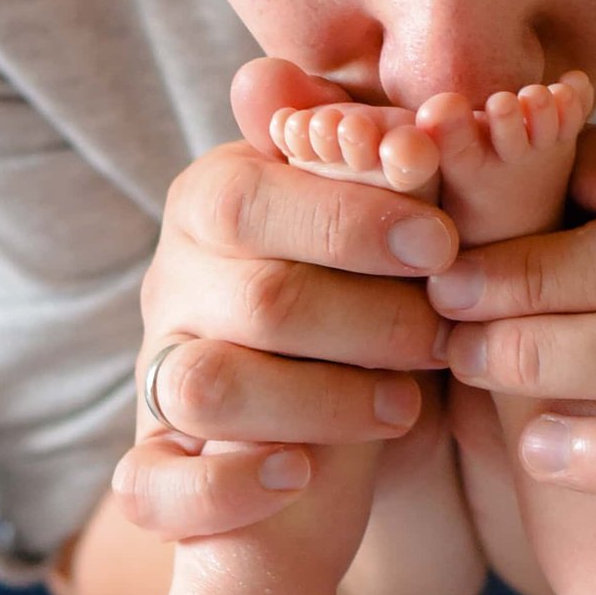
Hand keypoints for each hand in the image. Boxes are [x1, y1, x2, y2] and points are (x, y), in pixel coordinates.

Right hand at [112, 60, 458, 544]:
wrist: (339, 431)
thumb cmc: (371, 296)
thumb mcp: (387, 229)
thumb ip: (385, 164)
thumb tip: (404, 107)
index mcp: (215, 200)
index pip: (257, 195)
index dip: (352, 217)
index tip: (443, 241)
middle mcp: (172, 283)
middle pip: (255, 297)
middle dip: (366, 317)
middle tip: (439, 337)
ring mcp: (156, 377)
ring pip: (207, 387)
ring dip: (320, 400)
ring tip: (404, 406)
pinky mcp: (155, 467)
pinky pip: (152, 485)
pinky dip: (226, 487)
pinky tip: (297, 475)